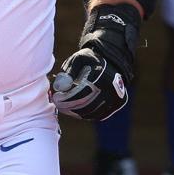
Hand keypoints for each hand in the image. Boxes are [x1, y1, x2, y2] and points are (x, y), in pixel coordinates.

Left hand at [51, 5, 139, 121]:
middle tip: (58, 105)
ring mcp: (116, 97)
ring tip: (64, 107)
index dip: (66, 97)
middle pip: (86, 104)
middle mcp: (111, 87)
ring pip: (92, 112)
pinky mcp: (117, 104)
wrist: (111, 63)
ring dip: (75, 112)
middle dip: (69, 106)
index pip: (81, 91)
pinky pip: (98, 115)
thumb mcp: (77, 59)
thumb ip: (68, 71)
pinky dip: (85, 115)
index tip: (56, 97)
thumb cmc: (90, 61)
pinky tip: (75, 110)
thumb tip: (59, 87)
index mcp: (101, 74)